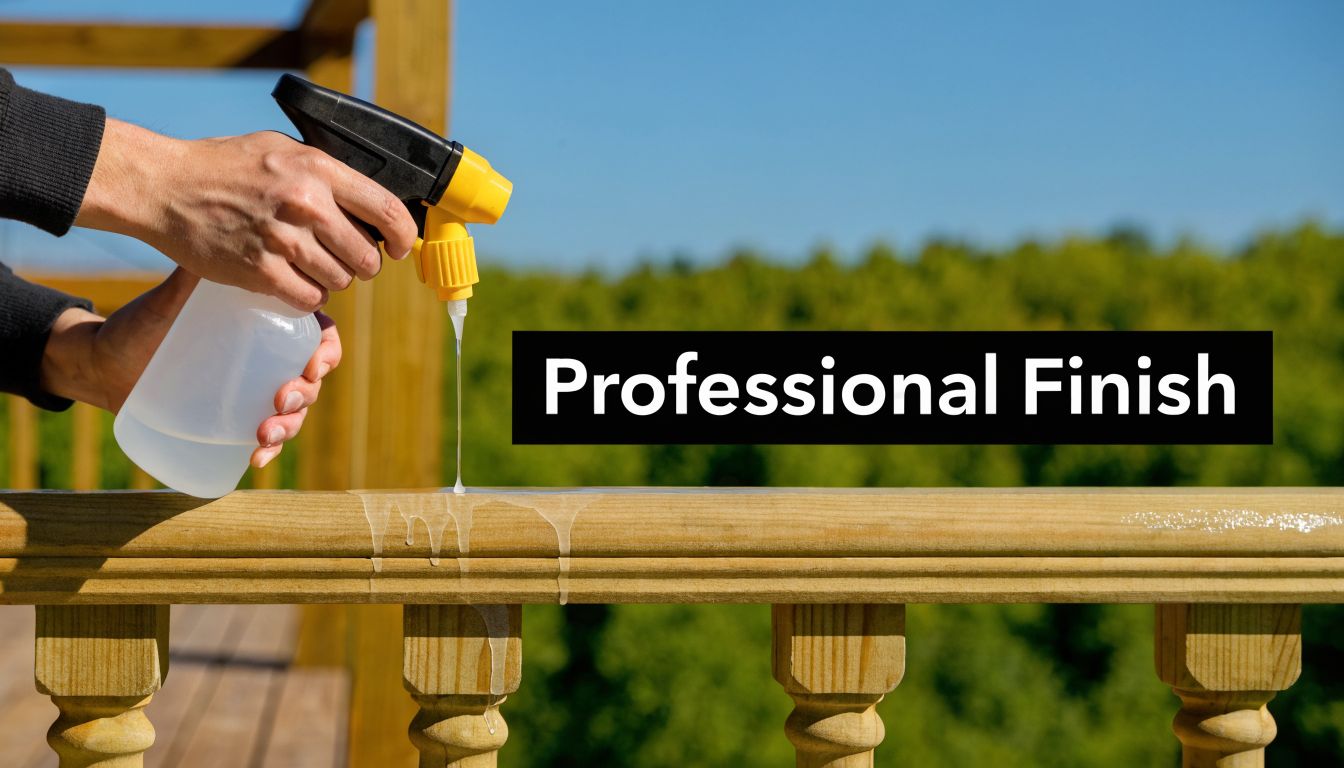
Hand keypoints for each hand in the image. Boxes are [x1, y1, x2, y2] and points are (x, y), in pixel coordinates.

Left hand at [40, 268, 342, 468]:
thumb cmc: (145, 323)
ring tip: (264, 432)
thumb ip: (197, 273)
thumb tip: (216, 234)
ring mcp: (255, 392)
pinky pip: (266, 440)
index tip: (312, 365)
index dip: (326, 353)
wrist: (106, 363)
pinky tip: (257, 459)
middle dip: (306, 394)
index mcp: (269, 325)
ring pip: (295, 413)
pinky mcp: (236, 420)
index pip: (318, 336)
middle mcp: (269, 359)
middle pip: (311, 379)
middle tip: (281, 399)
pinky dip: (269, 451)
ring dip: (290, 427)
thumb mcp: (172, 298)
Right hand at [75, 119, 418, 312]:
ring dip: (333, 280)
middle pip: (367, 257)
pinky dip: (308, 296)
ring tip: (311, 265)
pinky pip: (309, 298)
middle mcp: (306, 204)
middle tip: (346, 259)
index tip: (399, 247)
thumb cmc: (223, 166)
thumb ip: (326, 172)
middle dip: (363, 264)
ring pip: (341, 281)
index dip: (403, 236)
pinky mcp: (261, 272)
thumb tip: (369, 201)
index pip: (387, 210)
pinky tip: (295, 281)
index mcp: (318, 169)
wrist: (165, 187)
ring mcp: (283, 240)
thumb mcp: (282, 148)